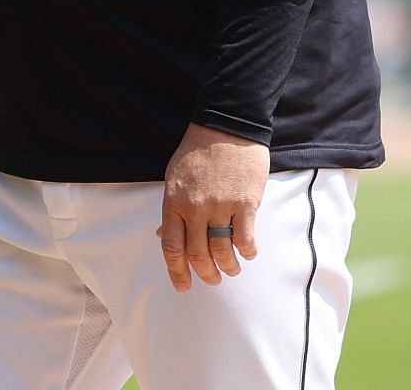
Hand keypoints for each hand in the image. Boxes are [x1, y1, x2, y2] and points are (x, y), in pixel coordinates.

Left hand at [157, 123, 267, 292]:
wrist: (227, 125)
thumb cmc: (198, 151)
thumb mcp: (174, 176)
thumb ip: (171, 209)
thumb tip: (162, 235)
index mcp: (174, 201)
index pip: (171, 246)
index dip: (177, 271)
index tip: (184, 286)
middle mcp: (195, 207)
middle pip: (198, 254)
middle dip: (206, 274)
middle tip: (213, 279)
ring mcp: (221, 205)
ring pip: (222, 250)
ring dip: (228, 266)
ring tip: (232, 269)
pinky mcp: (245, 202)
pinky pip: (245, 237)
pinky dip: (247, 251)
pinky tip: (248, 253)